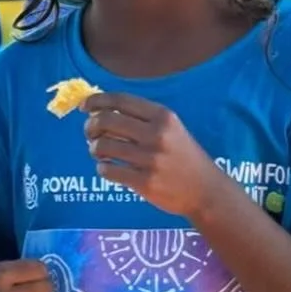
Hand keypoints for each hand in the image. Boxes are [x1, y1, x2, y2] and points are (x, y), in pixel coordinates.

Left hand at [82, 93, 223, 219]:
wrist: (206, 190)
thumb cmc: (183, 156)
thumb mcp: (171, 129)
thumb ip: (141, 118)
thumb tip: (100, 110)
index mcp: (163, 116)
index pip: (120, 100)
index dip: (97, 101)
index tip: (84, 107)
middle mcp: (156, 135)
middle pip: (106, 121)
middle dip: (90, 127)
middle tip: (90, 134)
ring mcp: (150, 160)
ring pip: (102, 146)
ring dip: (94, 149)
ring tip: (99, 153)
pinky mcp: (144, 182)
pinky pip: (108, 171)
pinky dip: (102, 169)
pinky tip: (108, 169)